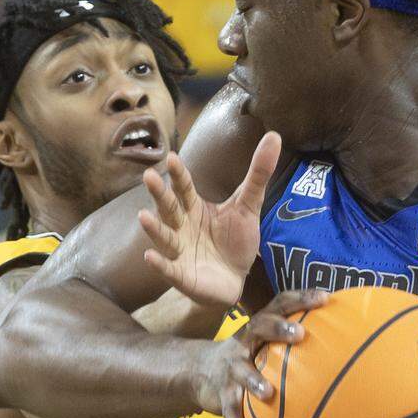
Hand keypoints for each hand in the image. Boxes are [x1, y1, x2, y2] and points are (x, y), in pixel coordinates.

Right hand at [138, 132, 280, 307]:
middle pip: (169, 208)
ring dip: (154, 228)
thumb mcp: (248, 206)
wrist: (234, 281)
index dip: (179, 175)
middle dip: (159, 194)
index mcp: (194, 208)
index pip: (184, 188)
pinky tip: (150, 257)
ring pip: (164, 237)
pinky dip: (160, 264)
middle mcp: (181, 227)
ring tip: (143, 216)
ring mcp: (179, 251)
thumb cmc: (235, 241)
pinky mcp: (182, 276)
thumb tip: (274, 136)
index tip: (172, 157)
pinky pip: (168, 269)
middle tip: (149, 176)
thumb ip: (258, 174)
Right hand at [193, 289, 327, 417]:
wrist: (199, 372)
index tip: (326, 298)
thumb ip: (294, 340)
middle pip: (258, 326)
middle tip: (300, 334)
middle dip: (278, 328)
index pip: (280, 304)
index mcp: (258, 327)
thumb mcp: (265, 343)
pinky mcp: (221, 395)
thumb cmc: (249, 357)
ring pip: (241, 372)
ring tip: (268, 393)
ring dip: (254, 381)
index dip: (302, 298)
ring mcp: (231, 368)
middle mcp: (243, 342)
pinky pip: (231, 413)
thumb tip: (345, 342)